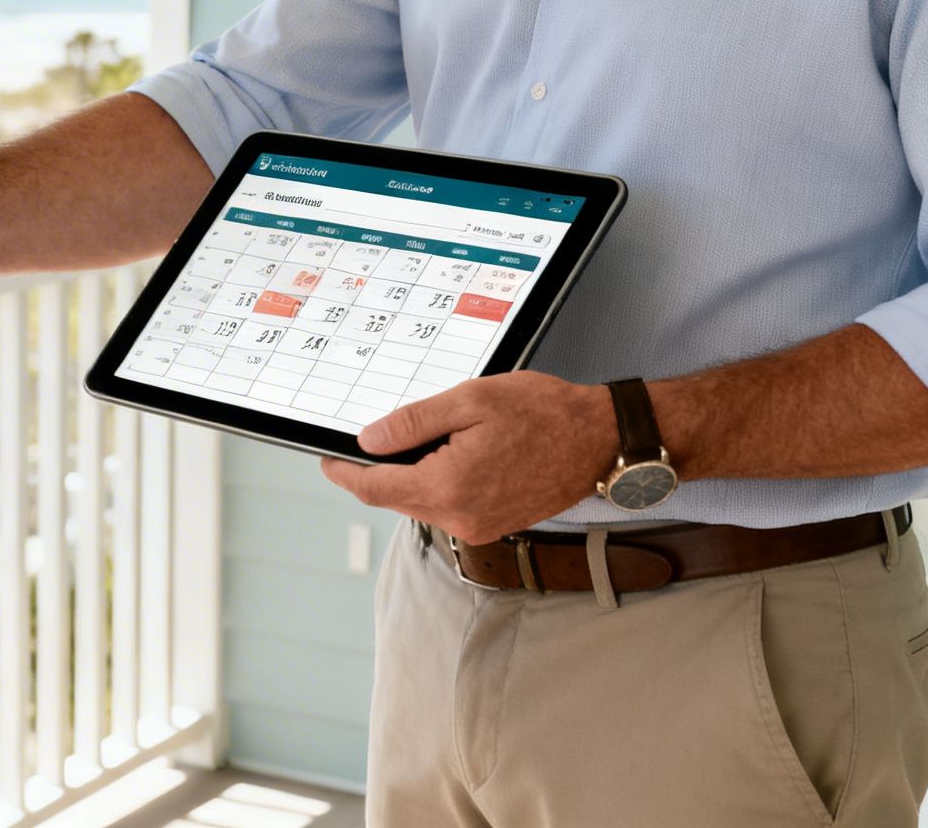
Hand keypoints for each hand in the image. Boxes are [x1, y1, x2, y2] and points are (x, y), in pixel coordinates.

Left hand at [317, 372, 617, 542]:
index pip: (375, 488)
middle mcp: (461, 517)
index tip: (326, 459)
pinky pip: (445, 507)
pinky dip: (433, 485)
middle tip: (363, 443)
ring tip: (412, 443)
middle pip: (394, 498)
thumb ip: (413, 423)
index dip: (344, 473)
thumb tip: (369, 441)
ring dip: (407, 478)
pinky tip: (443, 458)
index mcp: (449, 487)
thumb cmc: (545, 414)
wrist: (601, 440)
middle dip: (374, 473)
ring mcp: (478, 526)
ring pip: (419, 504)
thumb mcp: (470, 401)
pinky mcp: (493, 525)